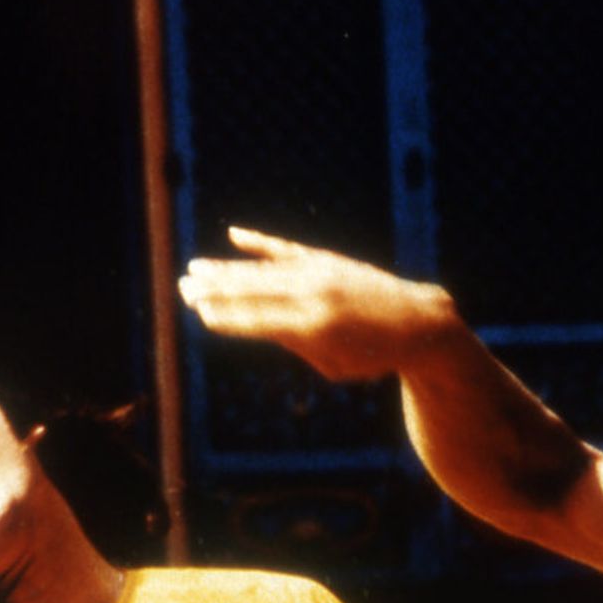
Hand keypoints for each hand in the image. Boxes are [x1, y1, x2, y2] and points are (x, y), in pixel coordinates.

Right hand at [178, 227, 459, 381]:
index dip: (226, 316)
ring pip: (264, 269)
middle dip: (216, 289)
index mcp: (315, 329)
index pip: (259, 321)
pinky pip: (288, 250)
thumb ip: (295, 344)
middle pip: (254, 290)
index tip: (198, 312)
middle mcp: (316, 296)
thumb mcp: (334, 366)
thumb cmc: (374, 356)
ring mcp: (323, 273)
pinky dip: (261, 244)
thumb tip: (256, 322)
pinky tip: (235, 236)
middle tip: (182, 287)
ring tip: (195, 268)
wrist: (419, 323)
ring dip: (227, 268)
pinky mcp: (330, 260)